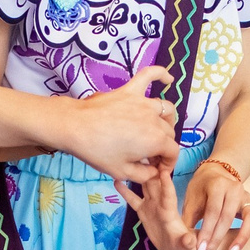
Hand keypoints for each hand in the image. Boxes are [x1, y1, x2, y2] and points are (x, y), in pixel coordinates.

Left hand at [59, 66, 175, 183]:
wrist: (76, 127)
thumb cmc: (97, 151)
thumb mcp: (122, 172)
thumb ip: (144, 175)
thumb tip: (154, 172)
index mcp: (155, 141)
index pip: (173, 152)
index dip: (169, 163)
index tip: (159, 169)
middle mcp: (155, 119)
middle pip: (170, 132)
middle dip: (164, 146)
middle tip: (150, 155)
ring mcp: (143, 102)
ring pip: (166, 109)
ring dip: (166, 121)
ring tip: (158, 129)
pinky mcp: (130, 91)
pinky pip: (149, 76)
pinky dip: (160, 74)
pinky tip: (168, 79)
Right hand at [123, 166, 199, 249]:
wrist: (177, 246)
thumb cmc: (186, 246)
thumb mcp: (188, 246)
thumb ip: (188, 243)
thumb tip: (190, 241)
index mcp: (170, 212)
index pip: (168, 196)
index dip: (166, 185)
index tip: (163, 171)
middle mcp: (160, 204)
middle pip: (155, 184)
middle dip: (151, 169)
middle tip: (145, 153)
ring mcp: (151, 205)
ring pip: (144, 186)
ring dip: (139, 173)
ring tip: (130, 159)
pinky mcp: (143, 210)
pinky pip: (133, 199)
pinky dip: (125, 191)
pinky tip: (115, 180)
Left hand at [181, 160, 248, 249]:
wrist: (215, 172)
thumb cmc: (201, 188)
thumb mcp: (191, 199)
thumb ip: (189, 218)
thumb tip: (184, 240)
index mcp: (218, 186)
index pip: (213, 213)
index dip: (206, 232)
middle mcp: (236, 189)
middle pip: (229, 218)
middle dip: (218, 240)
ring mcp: (247, 197)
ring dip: (242, 238)